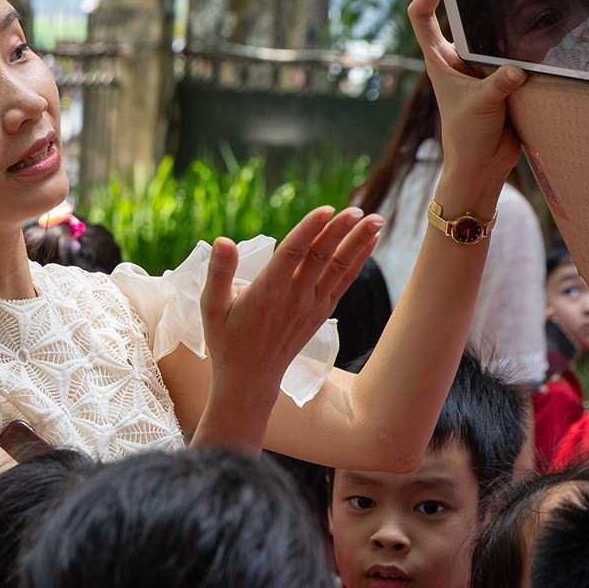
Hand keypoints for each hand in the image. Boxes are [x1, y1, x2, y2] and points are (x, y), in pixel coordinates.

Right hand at [200, 207, 379, 395]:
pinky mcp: (321, 310)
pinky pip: (343, 281)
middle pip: (321, 258)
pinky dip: (358, 260)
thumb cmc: (227, 339)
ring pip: (338, 268)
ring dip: (358, 243)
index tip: (326, 209)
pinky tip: (370, 241)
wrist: (252, 378)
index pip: (291, 255)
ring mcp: (312, 305)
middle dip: (341, 232)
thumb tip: (222, 240)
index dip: (309, 230)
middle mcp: (295, 298)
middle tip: (356, 210)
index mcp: (267, 293)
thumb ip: (218, 272)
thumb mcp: (211, 307)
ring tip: (377, 219)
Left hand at [408, 0, 525, 203]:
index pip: (422, 17)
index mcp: (440, 59)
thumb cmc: (468, 137)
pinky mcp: (503, 75)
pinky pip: (512, 48)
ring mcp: (481, 65)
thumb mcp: (480, 107)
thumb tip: (516, 70)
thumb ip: (496, 85)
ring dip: (501, 13)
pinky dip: (524, 38)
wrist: (484, 164)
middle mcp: (458, 57)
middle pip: (458, 14)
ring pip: (489, 30)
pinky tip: (543, 22)